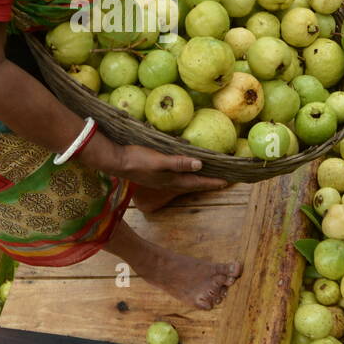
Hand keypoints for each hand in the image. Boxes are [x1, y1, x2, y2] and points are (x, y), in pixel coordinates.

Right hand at [80, 135, 227, 191]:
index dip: (212, 182)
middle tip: (222, 181)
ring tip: (207, 175)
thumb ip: (178, 163)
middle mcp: (169, 181)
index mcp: (172, 179)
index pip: (197, 181)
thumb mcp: (159, 160)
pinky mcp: (155, 172)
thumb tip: (200, 164)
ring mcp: (161, 178)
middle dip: (208, 182)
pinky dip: (185, 171)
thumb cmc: (137, 160)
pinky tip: (184, 166)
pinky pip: (176, 174)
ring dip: (197, 177)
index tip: (228, 183)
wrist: (116, 161)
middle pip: (193, 183)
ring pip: (185, 179)